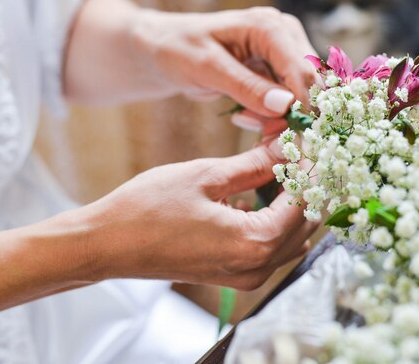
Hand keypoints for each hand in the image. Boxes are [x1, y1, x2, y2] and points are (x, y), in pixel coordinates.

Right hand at [85, 144, 317, 289]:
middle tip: (294, 149)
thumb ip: (255, 164)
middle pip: (304, 222)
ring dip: (291, 203)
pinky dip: (273, 219)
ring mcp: (246, 276)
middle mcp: (258, 267)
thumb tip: (288, 147)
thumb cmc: (149, 208)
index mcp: (255, 242)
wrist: (107, 245)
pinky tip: (256, 193)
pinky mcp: (234, 275)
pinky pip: (271, 247)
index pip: (305, 202)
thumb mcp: (207, 176)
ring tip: (277, 166)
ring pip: (291, 237)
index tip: (308, 141)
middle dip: (304, 184)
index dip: (311, 169)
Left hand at [132, 7, 317, 118]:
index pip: (302, 71)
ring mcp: (284, 51)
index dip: (302, 107)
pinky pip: (289, 100)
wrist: (161, 47)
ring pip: (303, 95)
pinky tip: (244, 116)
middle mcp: (285, 33)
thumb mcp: (205, 68)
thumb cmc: (176, 49)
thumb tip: (285, 106)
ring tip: (243, 120)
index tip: (288, 138)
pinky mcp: (279, 69)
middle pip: (310, 84)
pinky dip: (271, 115)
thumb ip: (246, 87)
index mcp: (269, 26)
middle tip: (259, 133)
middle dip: (290, 114)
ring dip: (278, 117)